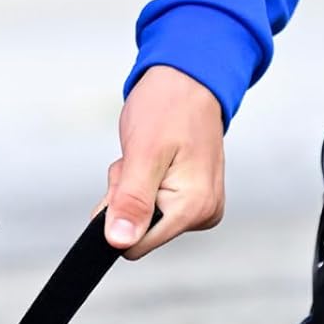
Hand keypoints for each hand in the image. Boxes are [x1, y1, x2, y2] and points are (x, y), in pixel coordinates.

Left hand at [103, 65, 224, 258]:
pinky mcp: (191, 197)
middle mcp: (203, 213)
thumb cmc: (169, 106)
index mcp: (194, 207)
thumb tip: (120, 242)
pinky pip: (151, 202)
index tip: (129, 176)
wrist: (188, 79)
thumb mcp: (143, 153)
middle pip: (138, 229)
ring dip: (132, 184)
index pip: (136, 243)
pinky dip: (141, 180)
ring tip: (148, 152)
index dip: (120, 211)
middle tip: (137, 158)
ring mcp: (199, 205)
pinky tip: (153, 157)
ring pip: (141, 215)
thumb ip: (131, 202)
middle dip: (126, 194)